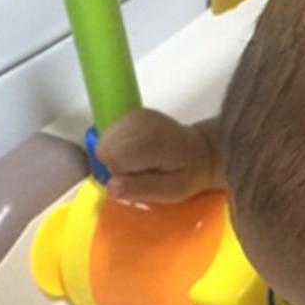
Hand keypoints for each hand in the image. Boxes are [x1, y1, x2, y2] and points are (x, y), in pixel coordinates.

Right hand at [95, 108, 222, 202]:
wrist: (200, 150)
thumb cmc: (189, 173)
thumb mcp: (172, 191)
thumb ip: (142, 189)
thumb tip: (110, 186)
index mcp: (152, 140)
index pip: (113, 156)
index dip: (120, 174)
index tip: (139, 178)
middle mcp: (139, 122)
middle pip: (104, 148)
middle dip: (116, 166)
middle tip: (141, 171)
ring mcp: (132, 115)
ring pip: (104, 141)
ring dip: (116, 157)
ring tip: (140, 161)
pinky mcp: (129, 114)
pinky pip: (109, 135)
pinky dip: (118, 147)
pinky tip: (136, 151)